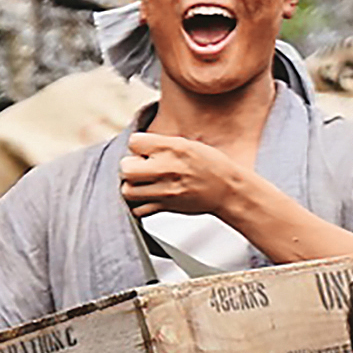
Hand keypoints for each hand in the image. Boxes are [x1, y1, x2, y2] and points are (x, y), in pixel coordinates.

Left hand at [120, 128, 252, 220]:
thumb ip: (161, 144)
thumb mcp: (187, 144)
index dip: (139, 146)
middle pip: (125, 168)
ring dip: (132, 186)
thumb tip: (137, 146)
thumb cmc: (210, 166)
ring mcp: (164, 190)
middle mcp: (165, 169)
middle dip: (130, 167)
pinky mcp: (165, 207)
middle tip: (142, 169)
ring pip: (127, 190)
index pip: (133, 142)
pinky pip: (137, 209)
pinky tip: (147, 197)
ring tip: (143, 183)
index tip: (147, 151)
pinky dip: (138, 205)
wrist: (227, 191)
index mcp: (171, 148)